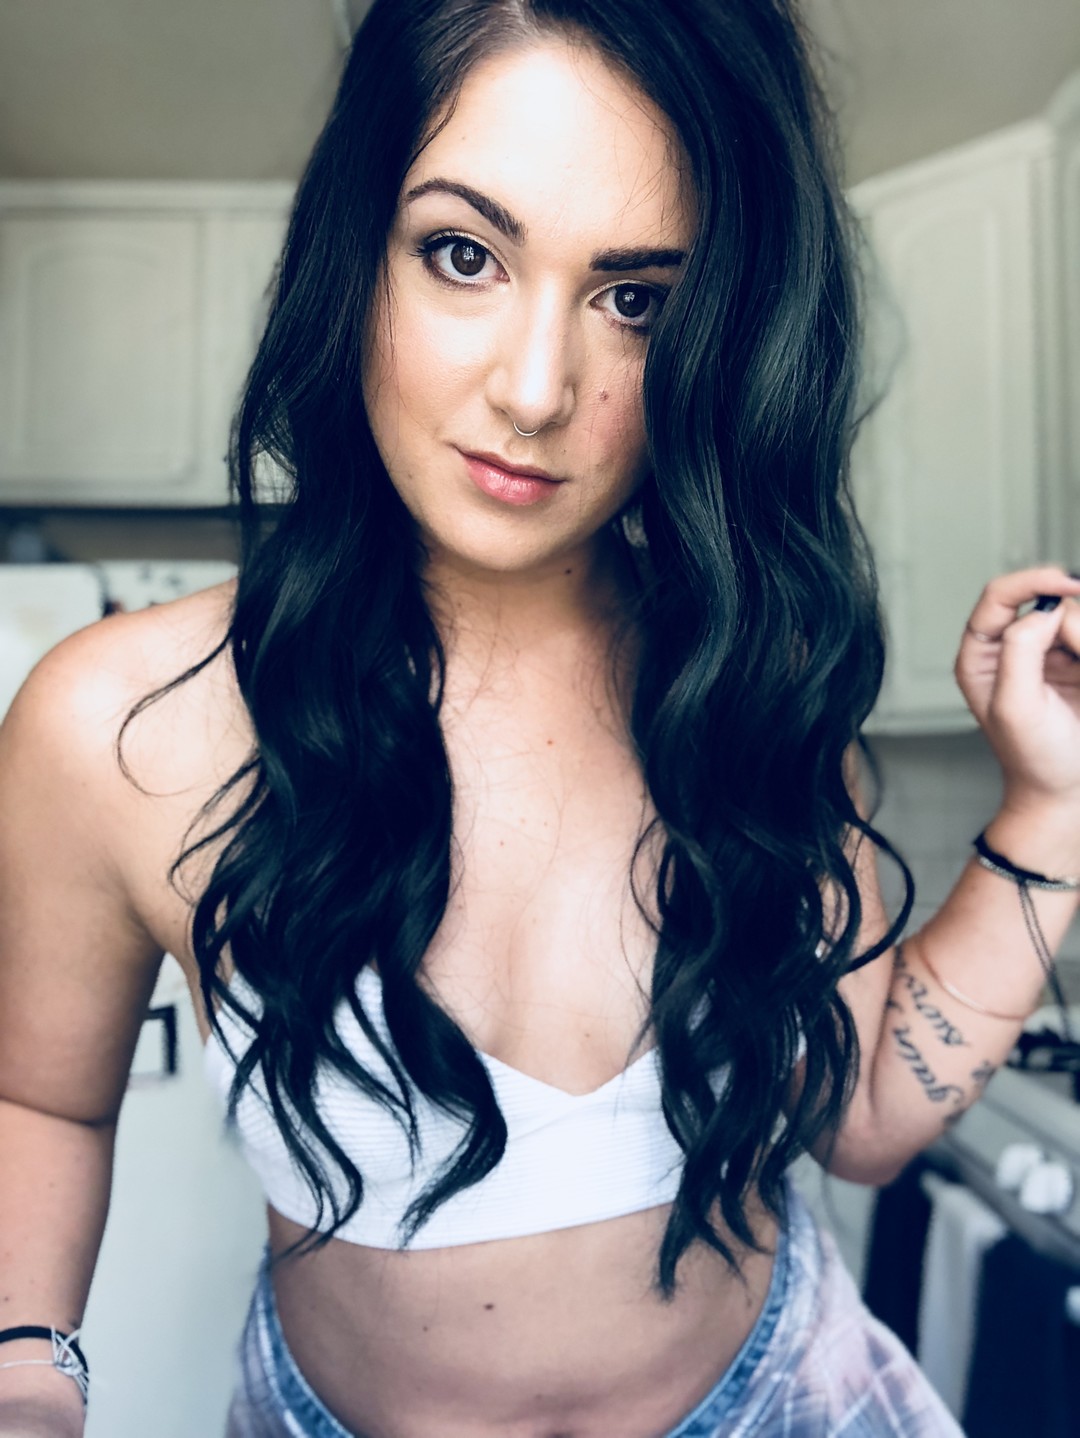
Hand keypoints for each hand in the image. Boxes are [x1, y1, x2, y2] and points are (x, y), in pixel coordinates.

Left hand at [955, 567, 1079, 813]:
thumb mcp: (1016, 706)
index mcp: (981, 657)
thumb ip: (1020, 651)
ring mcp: (1048, 654)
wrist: (1068, 791)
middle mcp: (1012, 649)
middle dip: (1072, 628)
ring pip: (1077, 620)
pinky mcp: (1077, 662)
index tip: (1066, 583)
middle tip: (1078, 665)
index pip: (998, 597)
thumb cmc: (1034, 758)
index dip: (1031, 581)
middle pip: (1049, 604)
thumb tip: (1043, 611)